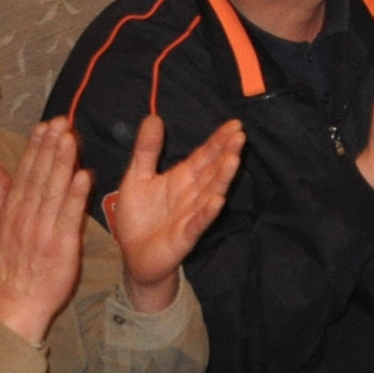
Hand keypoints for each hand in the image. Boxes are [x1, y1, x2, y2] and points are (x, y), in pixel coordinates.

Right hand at [0, 118, 91, 346]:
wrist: (15, 307)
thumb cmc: (11, 268)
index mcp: (13, 213)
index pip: (25, 173)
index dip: (35, 147)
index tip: (45, 123)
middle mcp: (26, 218)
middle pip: (39, 176)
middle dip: (49, 147)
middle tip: (60, 121)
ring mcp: (42, 231)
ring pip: (53, 191)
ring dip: (61, 163)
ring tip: (70, 138)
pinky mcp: (59, 245)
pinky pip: (67, 217)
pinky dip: (74, 196)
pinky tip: (83, 175)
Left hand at [105, 115, 243, 312]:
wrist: (133, 256)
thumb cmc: (138, 216)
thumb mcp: (137, 177)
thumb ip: (147, 150)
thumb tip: (153, 117)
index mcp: (183, 177)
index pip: (204, 155)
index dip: (218, 140)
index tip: (234, 124)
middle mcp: (193, 193)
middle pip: (213, 170)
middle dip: (226, 153)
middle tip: (240, 135)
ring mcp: (191, 214)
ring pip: (210, 193)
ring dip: (222, 178)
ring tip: (234, 160)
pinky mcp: (185, 236)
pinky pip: (198, 223)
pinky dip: (207, 213)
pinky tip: (217, 201)